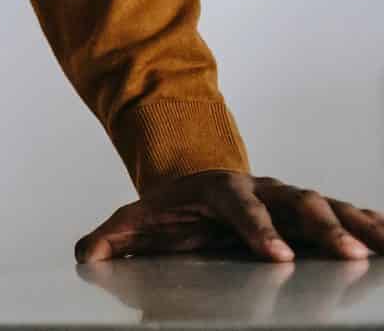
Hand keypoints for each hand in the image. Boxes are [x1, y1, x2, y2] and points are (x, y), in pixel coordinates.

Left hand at [75, 171, 382, 262]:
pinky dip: (371, 225)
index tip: (276, 255)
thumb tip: (86, 255)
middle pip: (296, 202)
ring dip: (356, 226)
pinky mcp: (311, 214)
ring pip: (328, 206)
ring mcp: (289, 199)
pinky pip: (346, 215)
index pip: (239, 206)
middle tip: (345, 255)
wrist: (195, 184)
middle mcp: (262, 190)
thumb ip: (113, 238)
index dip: (256, 229)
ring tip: (381, 246)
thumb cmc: (171, 210)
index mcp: (219, 190)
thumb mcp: (137, 220)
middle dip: (321, 228)